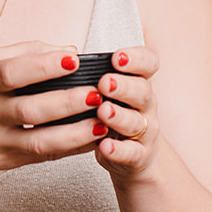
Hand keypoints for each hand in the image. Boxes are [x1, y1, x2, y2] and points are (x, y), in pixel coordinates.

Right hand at [0, 43, 112, 184]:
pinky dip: (68, 148)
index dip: (44, 65)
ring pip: (41, 142)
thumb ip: (22, 53)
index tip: (74, 57)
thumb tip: (69, 49)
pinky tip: (90, 138)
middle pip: (32, 111)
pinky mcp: (2, 163)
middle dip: (70, 102)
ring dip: (76, 133)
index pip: (13, 73)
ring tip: (104, 121)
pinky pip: (40, 157)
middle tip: (101, 92)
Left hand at [90, 47, 160, 179]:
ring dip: (119, 116)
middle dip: (123, 86)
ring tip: (102, 111)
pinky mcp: (139, 155)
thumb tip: (64, 58)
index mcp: (137, 83)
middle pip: (143, 91)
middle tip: (104, 82)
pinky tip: (104, 146)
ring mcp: (145, 130)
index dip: (136, 58)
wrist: (133, 155)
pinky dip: (118, 150)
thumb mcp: (107, 93)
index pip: (148, 63)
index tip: (116, 57)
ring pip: (136, 122)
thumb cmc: (112, 116)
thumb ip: (92, 76)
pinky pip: (132, 153)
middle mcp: (145, 104)